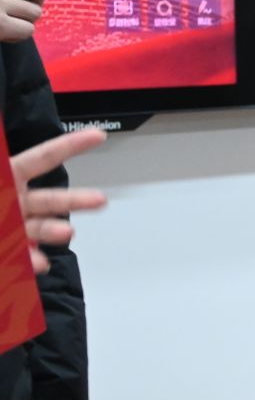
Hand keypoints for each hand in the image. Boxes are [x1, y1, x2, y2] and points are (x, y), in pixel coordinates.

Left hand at [12, 126, 106, 272]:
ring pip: (40, 229)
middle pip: (51, 198)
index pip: (44, 157)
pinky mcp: (9, 247)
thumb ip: (10, 176)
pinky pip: (25, 255)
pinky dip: (33, 260)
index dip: (72, 145)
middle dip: (78, 199)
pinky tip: (38, 262)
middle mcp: (12, 203)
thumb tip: (31, 191)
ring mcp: (11, 226)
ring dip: (54, 232)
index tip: (98, 136)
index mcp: (6, 178)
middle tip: (100, 200)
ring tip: (65, 234)